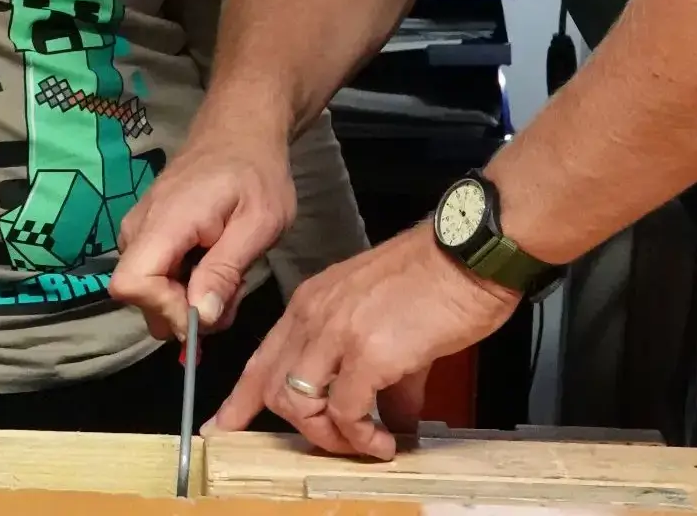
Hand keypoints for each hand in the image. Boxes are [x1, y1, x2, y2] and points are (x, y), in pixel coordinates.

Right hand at [112, 118, 294, 339]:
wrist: (240, 133)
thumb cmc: (256, 173)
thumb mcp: (260, 223)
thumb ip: (225, 270)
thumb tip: (201, 318)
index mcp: (164, 222)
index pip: (131, 284)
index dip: (166, 309)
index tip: (210, 308)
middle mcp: (138, 228)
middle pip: (140, 297)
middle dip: (186, 311)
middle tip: (232, 290)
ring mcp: (138, 231)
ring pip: (150, 292)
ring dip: (190, 299)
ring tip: (229, 272)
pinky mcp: (146, 235)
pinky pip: (156, 276)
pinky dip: (186, 284)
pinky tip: (215, 264)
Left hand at [211, 224, 519, 458]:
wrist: (471, 252)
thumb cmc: (439, 278)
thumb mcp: (388, 320)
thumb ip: (381, 373)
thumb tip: (391, 417)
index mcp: (313, 302)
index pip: (262, 358)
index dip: (241, 399)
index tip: (224, 425)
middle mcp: (314, 315)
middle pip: (272, 388)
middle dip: (301, 428)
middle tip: (336, 444)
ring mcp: (337, 332)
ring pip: (299, 404)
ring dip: (331, 437)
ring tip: (367, 444)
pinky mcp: (369, 352)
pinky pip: (346, 412)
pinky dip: (363, 437)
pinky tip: (386, 441)